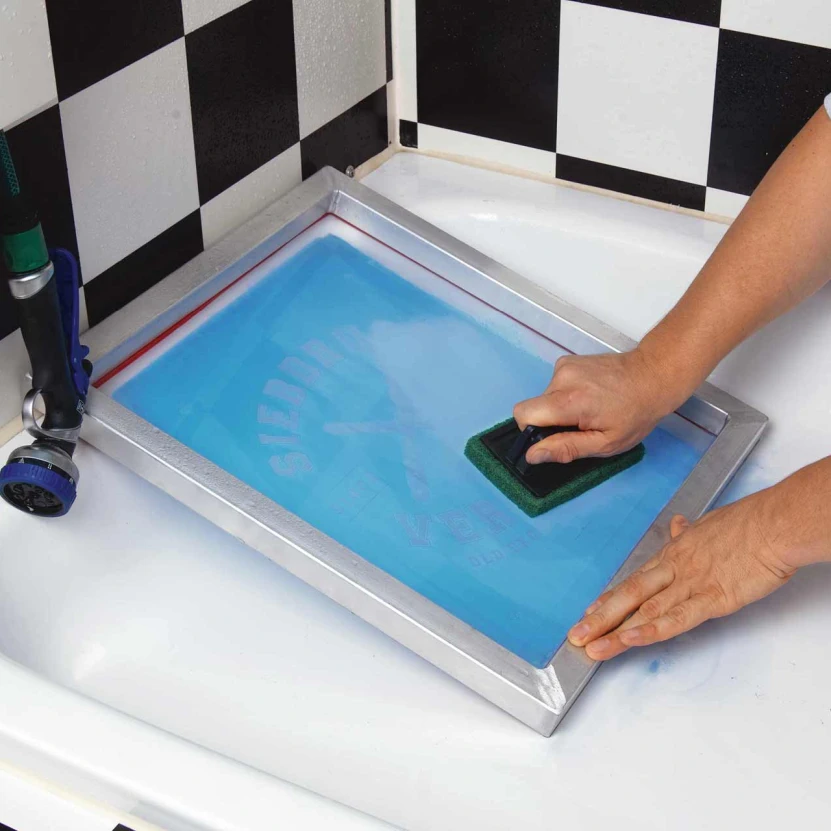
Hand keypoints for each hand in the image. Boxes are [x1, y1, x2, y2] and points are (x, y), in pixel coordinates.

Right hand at [513, 349, 679, 463]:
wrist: (653, 376)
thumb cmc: (635, 414)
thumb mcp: (605, 443)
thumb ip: (565, 448)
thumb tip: (532, 455)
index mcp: (569, 400)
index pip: (523, 414)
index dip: (532, 430)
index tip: (554, 437)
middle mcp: (561, 378)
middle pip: (536, 407)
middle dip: (552, 421)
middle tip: (582, 425)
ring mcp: (564, 366)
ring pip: (545, 397)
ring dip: (561, 407)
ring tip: (590, 408)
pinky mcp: (567, 360)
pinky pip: (555, 385)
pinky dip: (566, 393)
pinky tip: (590, 395)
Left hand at [567, 491, 795, 659]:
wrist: (773, 525)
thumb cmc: (747, 524)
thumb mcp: (708, 524)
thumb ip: (689, 532)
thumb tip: (677, 525)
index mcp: (673, 555)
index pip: (634, 581)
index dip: (609, 598)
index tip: (590, 612)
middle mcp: (674, 570)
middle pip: (629, 596)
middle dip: (600, 618)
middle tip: (577, 636)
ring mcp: (690, 585)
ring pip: (645, 611)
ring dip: (617, 632)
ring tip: (594, 648)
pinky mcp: (712, 599)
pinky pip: (677, 618)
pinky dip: (652, 629)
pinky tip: (631, 639)